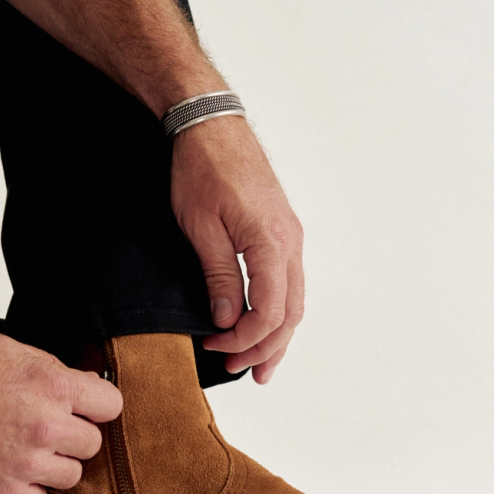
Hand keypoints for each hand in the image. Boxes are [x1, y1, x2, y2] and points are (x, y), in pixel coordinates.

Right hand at [0, 333, 121, 493]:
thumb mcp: (4, 350)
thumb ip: (50, 369)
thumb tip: (82, 384)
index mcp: (51, 385)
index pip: (111, 405)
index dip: (96, 406)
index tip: (83, 408)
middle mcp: (46, 427)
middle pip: (93, 444)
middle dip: (73, 435)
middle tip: (44, 428)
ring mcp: (26, 464)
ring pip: (72, 475)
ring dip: (54, 464)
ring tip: (22, 449)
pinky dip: (27, 489)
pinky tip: (6, 469)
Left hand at [170, 117, 304, 382]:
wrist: (210, 124)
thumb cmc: (202, 167)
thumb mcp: (199, 226)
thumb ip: (218, 276)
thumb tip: (226, 317)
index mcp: (270, 241)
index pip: (270, 311)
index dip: (245, 338)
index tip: (215, 346)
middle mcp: (290, 241)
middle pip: (290, 313)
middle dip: (265, 348)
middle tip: (239, 369)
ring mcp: (290, 236)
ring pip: (294, 300)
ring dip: (277, 335)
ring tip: (258, 363)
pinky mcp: (282, 231)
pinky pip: (288, 282)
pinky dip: (279, 310)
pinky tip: (263, 324)